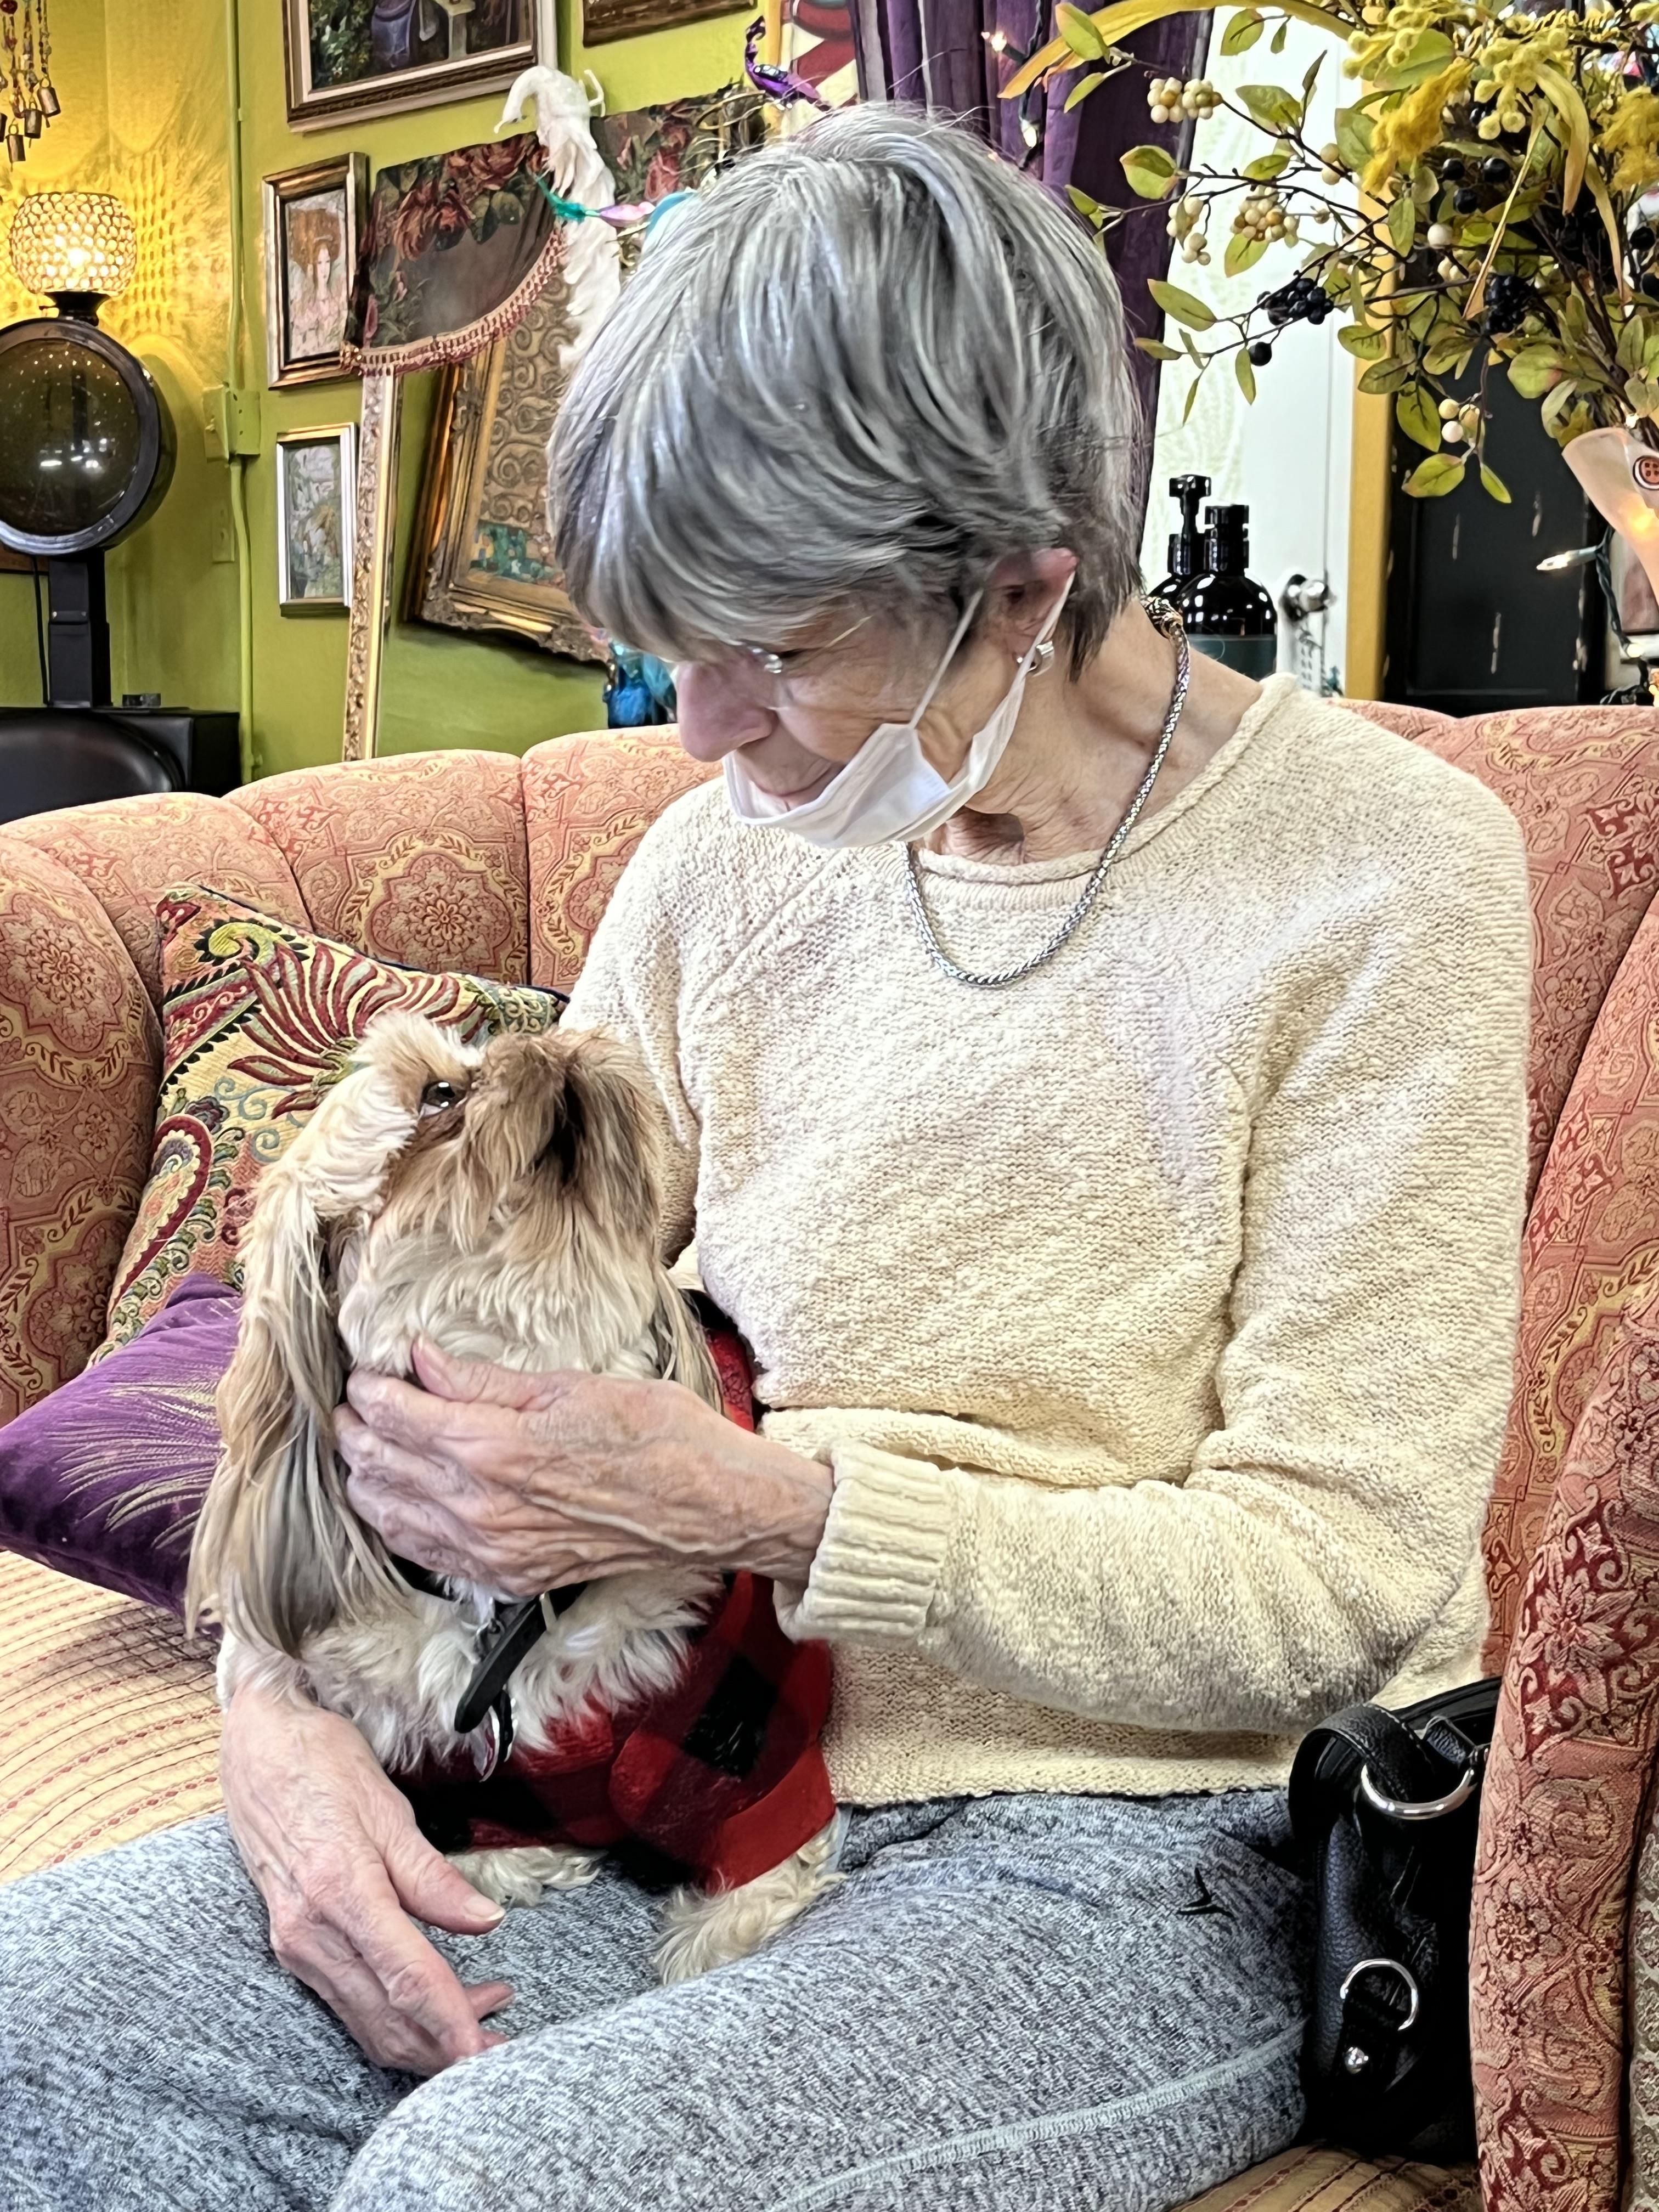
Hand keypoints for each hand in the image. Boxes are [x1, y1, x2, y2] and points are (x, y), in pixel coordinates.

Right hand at [220, 1677, 512, 2073]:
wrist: (253, 1748)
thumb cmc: (321, 1764)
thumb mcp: (387, 1810)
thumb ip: (433, 1876)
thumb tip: (487, 1921)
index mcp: (340, 1892)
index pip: (405, 1976)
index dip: (449, 2019)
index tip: (485, 2049)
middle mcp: (310, 1932)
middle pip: (385, 2017)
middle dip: (444, 2045)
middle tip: (501, 2043)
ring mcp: (297, 1944)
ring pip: (366, 2019)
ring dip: (423, 2034)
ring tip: (483, 2015)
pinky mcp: (293, 1944)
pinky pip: (347, 2000)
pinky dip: (391, 2013)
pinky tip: (430, 1995)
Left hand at [336, 1340, 832, 1595]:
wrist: (707, 1506)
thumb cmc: (653, 1435)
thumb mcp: (568, 1387)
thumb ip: (485, 1381)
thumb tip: (421, 1360)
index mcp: (493, 1447)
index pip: (396, 1416)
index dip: (369, 1390)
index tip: (365, 1374)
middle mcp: (480, 1506)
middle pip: (382, 1466)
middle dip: (356, 1431)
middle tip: (352, 1406)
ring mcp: (491, 1550)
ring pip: (390, 1517)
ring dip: (366, 1480)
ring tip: (362, 1449)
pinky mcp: (507, 1577)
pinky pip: (425, 1555)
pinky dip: (397, 1526)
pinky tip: (395, 1503)